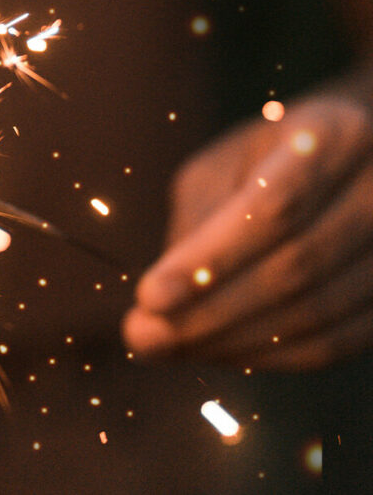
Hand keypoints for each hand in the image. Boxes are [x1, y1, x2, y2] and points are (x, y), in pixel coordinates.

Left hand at [123, 92, 372, 370]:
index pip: (272, 210)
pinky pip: (334, 344)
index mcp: (333, 138)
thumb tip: (159, 309)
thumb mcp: (223, 167)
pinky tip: (218, 353)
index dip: (210, 261)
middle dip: (209, 312)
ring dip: (232, 342)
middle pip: (295, 268)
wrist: (354, 163)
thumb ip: (197, 223)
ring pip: (315, 314)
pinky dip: (269, 357)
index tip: (149, 297)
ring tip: (169, 347)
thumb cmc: (268, 162)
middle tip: (144, 338)